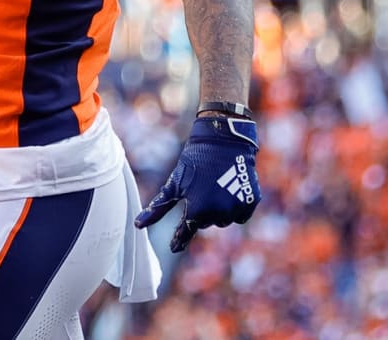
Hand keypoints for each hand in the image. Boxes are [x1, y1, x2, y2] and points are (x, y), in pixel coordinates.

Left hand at [134, 115, 260, 252]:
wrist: (223, 140)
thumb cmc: (193, 161)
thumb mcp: (174, 184)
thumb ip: (157, 208)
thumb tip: (137, 226)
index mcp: (197, 211)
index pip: (186, 232)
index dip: (179, 239)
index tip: (173, 247)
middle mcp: (218, 214)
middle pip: (206, 223)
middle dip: (201, 210)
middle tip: (201, 189)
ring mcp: (236, 209)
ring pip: (223, 219)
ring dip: (218, 210)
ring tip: (214, 186)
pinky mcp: (251, 203)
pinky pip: (240, 215)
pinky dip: (234, 207)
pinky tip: (229, 190)